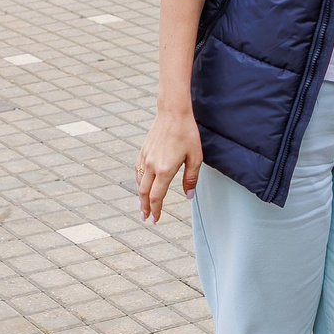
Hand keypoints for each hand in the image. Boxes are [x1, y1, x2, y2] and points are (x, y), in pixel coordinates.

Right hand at [136, 105, 203, 221]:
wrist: (173, 113)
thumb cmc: (187, 133)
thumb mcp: (195, 157)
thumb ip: (190, 178)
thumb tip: (188, 195)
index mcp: (165, 170)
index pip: (157, 196)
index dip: (156, 210)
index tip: (155, 220)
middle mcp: (152, 166)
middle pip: (144, 193)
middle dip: (144, 207)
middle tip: (145, 218)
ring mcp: (145, 158)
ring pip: (139, 182)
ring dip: (140, 196)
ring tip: (142, 206)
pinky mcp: (143, 151)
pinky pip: (138, 171)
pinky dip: (138, 182)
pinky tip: (140, 185)